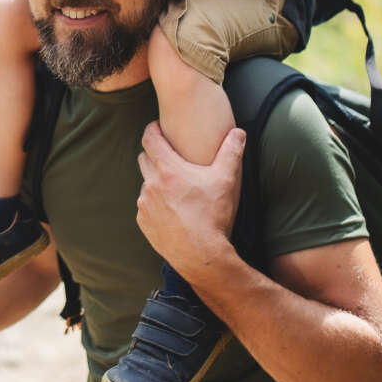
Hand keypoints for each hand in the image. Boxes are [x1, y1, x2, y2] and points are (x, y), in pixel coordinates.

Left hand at [134, 123, 245, 282]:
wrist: (201, 254)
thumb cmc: (214, 216)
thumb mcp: (226, 181)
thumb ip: (231, 153)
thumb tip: (238, 132)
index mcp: (168, 170)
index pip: (149, 139)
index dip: (152, 129)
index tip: (158, 127)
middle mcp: (150, 184)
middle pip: (144, 158)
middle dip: (155, 154)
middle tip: (170, 157)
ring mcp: (144, 203)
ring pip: (146, 183)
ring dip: (157, 181)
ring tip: (176, 188)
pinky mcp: (143, 221)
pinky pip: (145, 205)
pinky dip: (155, 203)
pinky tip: (172, 209)